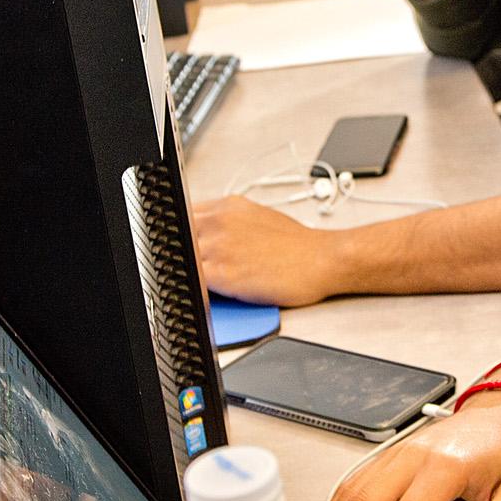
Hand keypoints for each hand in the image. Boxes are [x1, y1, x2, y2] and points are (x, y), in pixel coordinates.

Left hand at [191, 196, 346, 307]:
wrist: (323, 259)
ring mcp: (218, 247)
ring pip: (182, 260)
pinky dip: (196, 290)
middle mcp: (219, 222)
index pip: (182, 215)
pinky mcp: (222, 274)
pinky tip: (211, 294)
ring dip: (190, 273)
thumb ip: (227, 223)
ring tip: (208, 284)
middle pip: (176, 237)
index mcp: (226, 206)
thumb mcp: (258, 218)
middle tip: (199, 268)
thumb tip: (207, 235)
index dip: (180, 235)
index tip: (182, 246)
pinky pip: (192, 283)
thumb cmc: (298, 245)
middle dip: (183, 254)